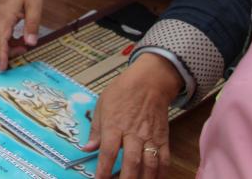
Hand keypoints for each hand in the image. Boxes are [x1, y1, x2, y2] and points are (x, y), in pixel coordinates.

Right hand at [0, 0, 42, 75]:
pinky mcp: (2, 18)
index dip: (2, 55)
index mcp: (5, 17)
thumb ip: (32, 25)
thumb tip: (30, 44)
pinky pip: (0, 34)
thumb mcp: (35, 5)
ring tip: (13, 59)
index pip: (1, 40)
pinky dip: (6, 43)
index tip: (3, 68)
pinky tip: (18, 46)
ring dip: (0, 51)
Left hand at [84, 53, 182, 178]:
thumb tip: (87, 148)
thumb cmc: (121, 92)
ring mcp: (150, 138)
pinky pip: (164, 160)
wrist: (149, 82)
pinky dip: (160, 174)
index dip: (103, 169)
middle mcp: (133, 134)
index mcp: (114, 125)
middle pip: (131, 162)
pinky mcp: (163, 139)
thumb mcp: (102, 105)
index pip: (108, 152)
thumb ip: (95, 129)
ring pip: (150, 165)